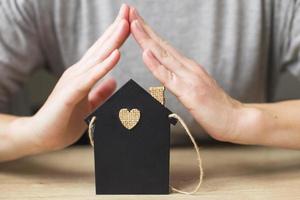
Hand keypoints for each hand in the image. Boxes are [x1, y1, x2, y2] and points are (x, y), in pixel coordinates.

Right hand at [9, 4, 129, 154]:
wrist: (41, 136)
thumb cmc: (64, 120)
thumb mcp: (89, 105)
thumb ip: (100, 93)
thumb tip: (114, 82)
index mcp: (84, 75)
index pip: (103, 51)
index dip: (116, 35)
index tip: (129, 20)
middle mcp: (79, 73)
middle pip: (101, 48)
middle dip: (116, 28)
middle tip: (129, 9)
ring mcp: (73, 81)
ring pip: (97, 58)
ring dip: (112, 40)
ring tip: (125, 24)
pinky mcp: (70, 94)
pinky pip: (90, 78)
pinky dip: (103, 66)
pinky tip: (115, 54)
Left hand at [129, 7, 254, 142]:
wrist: (236, 120)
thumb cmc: (216, 107)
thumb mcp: (197, 89)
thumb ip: (183, 80)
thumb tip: (169, 76)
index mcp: (188, 67)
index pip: (165, 47)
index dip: (149, 33)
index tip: (136, 21)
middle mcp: (188, 68)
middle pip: (162, 45)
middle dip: (144, 28)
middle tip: (130, 12)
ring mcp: (189, 78)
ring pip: (163, 56)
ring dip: (146, 39)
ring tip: (133, 23)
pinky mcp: (189, 92)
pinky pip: (169, 77)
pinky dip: (156, 65)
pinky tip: (146, 53)